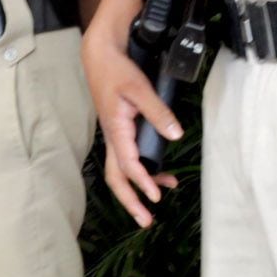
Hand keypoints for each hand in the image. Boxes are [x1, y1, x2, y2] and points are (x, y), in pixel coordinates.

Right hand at [85, 22, 182, 225]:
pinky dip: (141, 171)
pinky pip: (127, 158)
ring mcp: (114, 135)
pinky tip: (159, 173)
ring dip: (136, 188)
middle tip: (146, 221)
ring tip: (159, 199)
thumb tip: (175, 135)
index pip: (129, 164)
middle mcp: (113, 137)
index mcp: (116, 129)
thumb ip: (157, 112)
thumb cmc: (117, 70)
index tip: (156, 196)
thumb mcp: (139, 88)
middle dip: (130, 201)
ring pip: (121, 170)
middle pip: (116, 178)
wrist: (100, 56)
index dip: (143, 182)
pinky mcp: (119, 131)